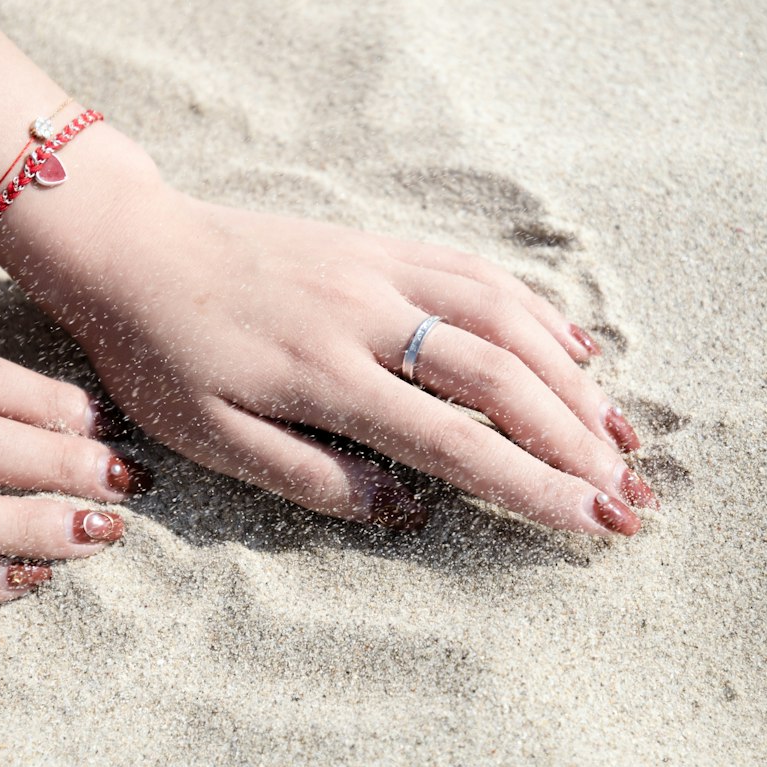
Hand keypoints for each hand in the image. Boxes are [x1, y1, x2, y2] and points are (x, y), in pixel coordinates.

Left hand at [0, 141, 656, 535]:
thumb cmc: (164, 356)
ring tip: (621, 433)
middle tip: (633, 494)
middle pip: (504, 379)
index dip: (535, 487)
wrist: (134, 249)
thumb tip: (407, 511)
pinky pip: (479, 274)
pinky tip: (576, 347)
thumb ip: (312, 478)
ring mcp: (384, 270)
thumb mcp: (213, 437)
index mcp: (329, 375)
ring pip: (508, 318)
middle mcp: (372, 316)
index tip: (594, 522)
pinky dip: (538, 311)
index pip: (458, 441)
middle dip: (578, 442)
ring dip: (575, 379)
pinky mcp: (383, 244)